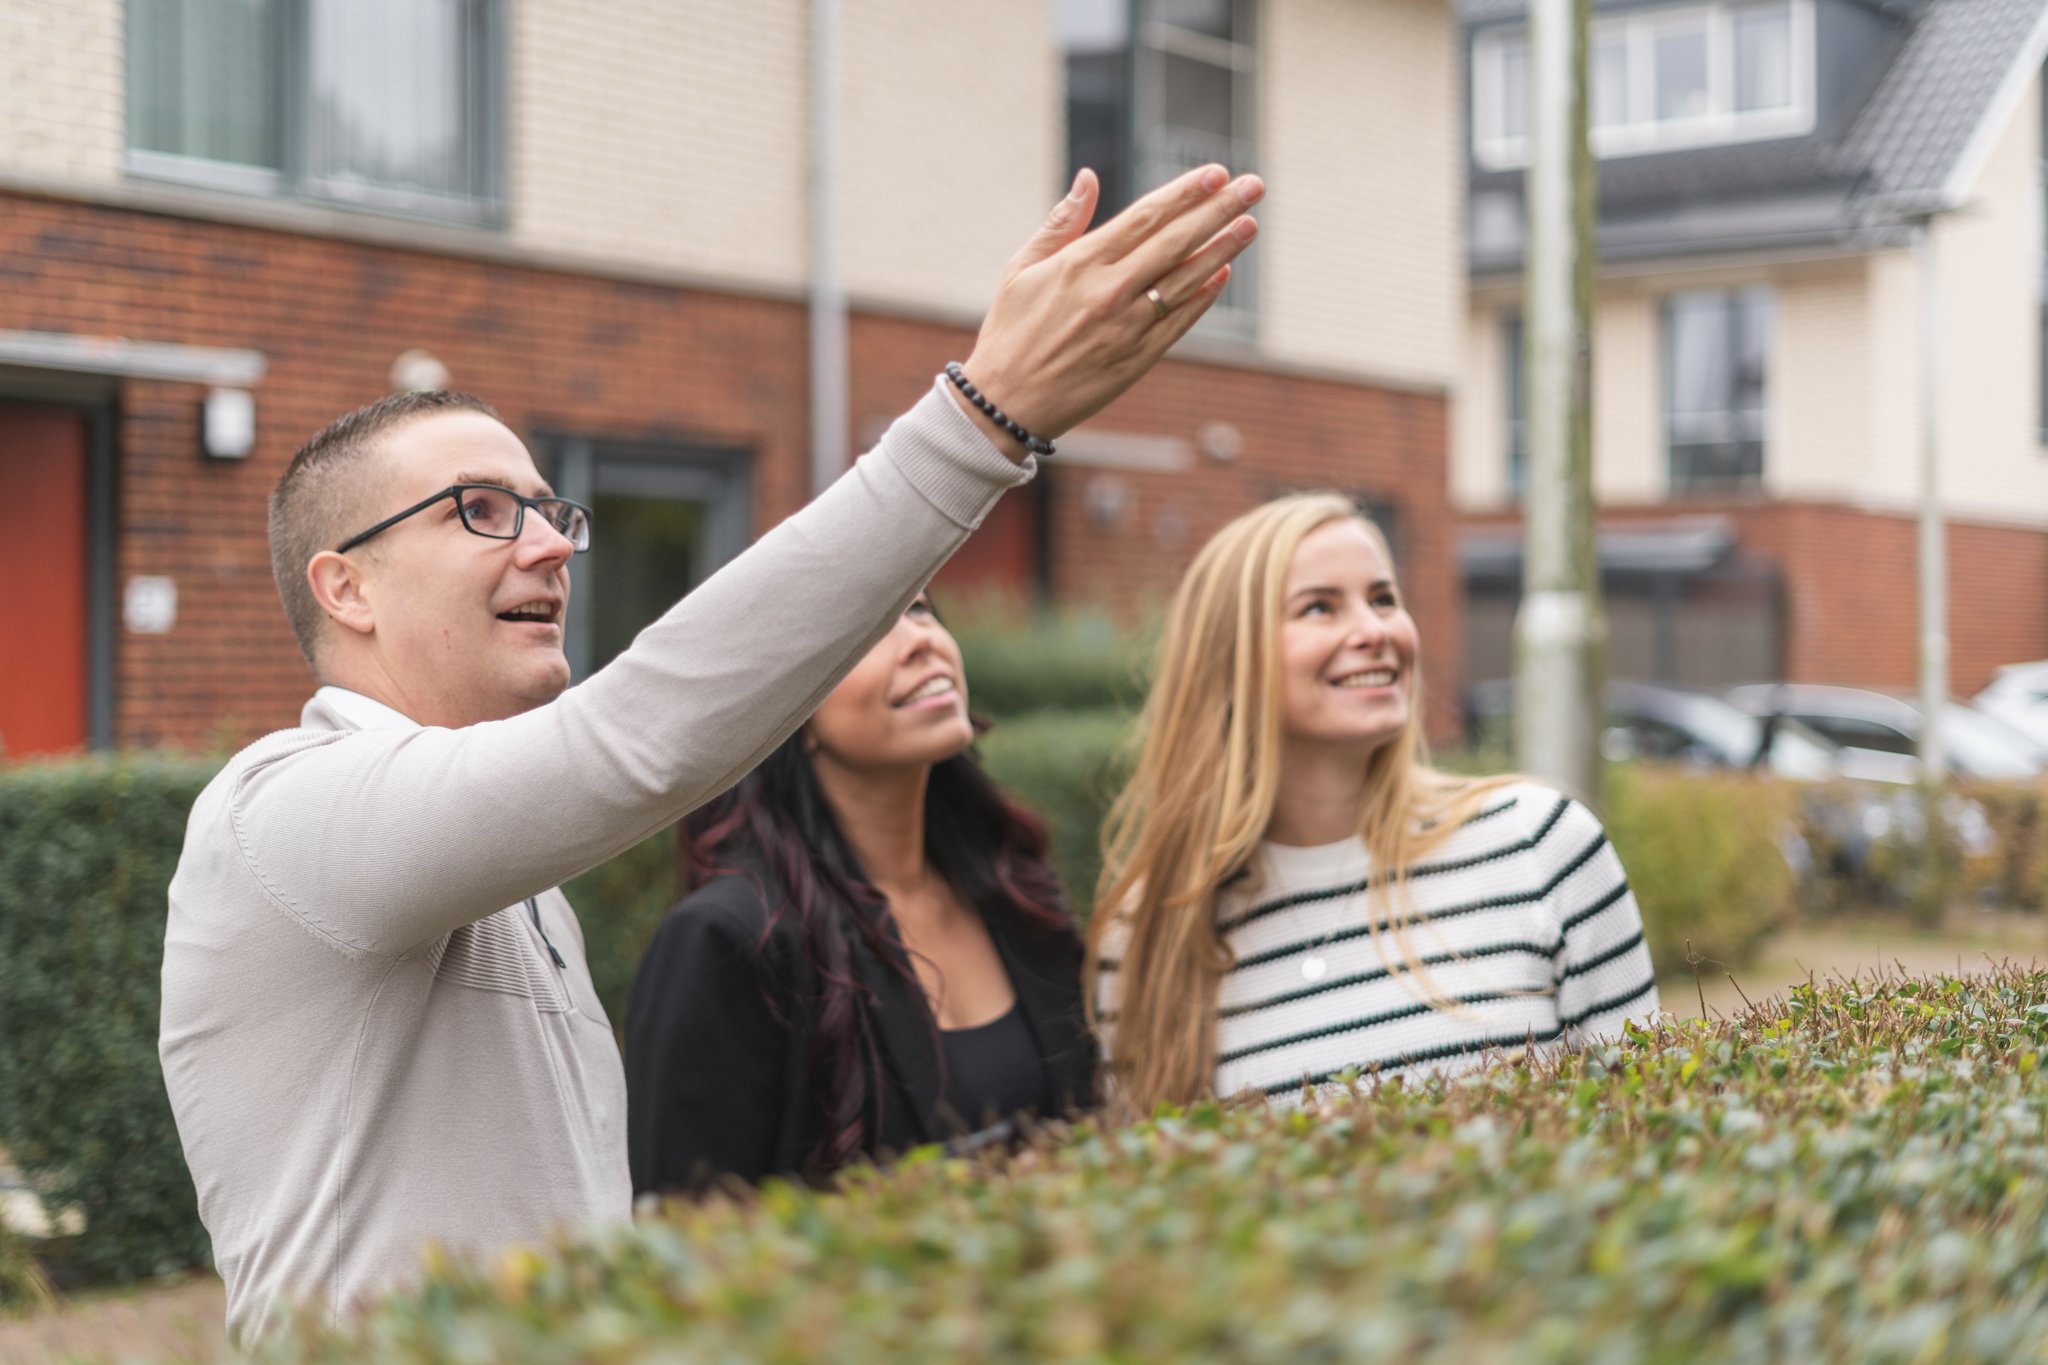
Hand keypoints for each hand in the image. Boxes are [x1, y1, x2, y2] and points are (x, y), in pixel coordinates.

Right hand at [954, 164, 1262, 456]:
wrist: (1006, 404)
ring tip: (1250, 224)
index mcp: (1080, 264)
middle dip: (1218, 211)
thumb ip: (1061, 223)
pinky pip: (1179, 322)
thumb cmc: (1010, 332)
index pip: (1146, 217)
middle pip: (1176, 242)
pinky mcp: (1137, 360)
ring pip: (1185, 280)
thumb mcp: (1022, 269)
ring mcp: (1127, 327)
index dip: (1185, 193)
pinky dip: (1203, 297)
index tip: (1216, 172)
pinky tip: (1223, 274)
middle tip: (1252, 187)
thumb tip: (1089, 178)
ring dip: (1222, 250)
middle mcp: (1109, 292)